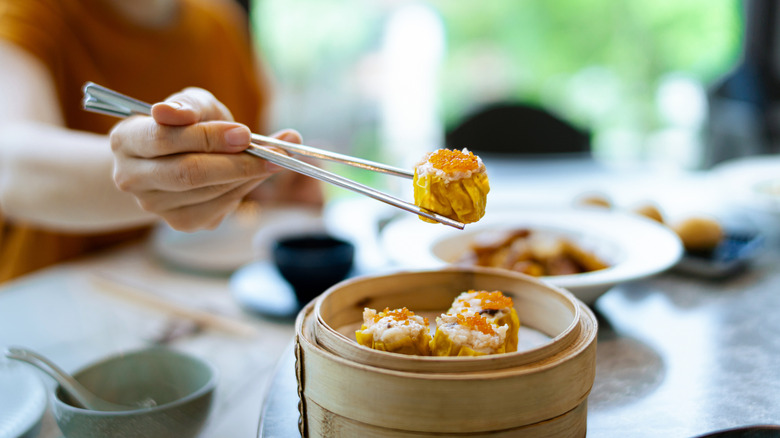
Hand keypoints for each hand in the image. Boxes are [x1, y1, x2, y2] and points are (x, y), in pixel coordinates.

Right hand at [110, 87, 289, 230]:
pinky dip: (243, 190)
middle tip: (274, 153)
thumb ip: (190, 106)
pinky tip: (255, 174)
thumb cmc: (185, 126)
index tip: (245, 132)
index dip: (207, 136)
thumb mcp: (190, 105)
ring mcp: (154, 205)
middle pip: (188, 173)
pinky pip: (219, 208)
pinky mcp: (180, 222)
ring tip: (275, 158)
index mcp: (125, 140)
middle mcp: (131, 177)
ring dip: (248, 176)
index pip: (165, 139)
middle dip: (236, 163)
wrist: (174, 160)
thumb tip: (177, 114)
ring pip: (209, 193)